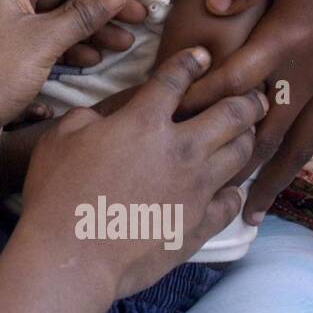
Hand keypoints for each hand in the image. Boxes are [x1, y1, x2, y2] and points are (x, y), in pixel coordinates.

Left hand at [0, 0, 144, 153]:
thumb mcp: (44, 42)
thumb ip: (83, 14)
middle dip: (103, 5)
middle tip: (143, 16)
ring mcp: (1, 19)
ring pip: (56, 16)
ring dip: (90, 28)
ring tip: (126, 41)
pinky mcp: (4, 45)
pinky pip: (43, 35)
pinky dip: (68, 45)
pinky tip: (95, 57)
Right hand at [20, 48, 267, 298]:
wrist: (72, 256)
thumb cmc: (58, 194)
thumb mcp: (59, 139)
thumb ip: (86, 118)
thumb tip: (100, 118)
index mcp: (144, 122)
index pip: (177, 79)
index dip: (191, 62)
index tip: (202, 56)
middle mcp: (181, 149)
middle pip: (233, 113)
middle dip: (248, 98)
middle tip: (254, 95)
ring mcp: (196, 189)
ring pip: (241, 153)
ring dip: (247, 138)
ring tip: (247, 134)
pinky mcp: (200, 225)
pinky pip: (231, 201)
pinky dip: (233, 190)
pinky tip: (227, 188)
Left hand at [182, 0, 312, 218]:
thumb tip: (212, 5)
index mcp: (287, 38)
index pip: (232, 81)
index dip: (198, 102)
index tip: (166, 126)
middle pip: (265, 129)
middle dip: (230, 163)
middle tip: (196, 195)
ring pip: (305, 145)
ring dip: (276, 180)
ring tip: (250, 214)